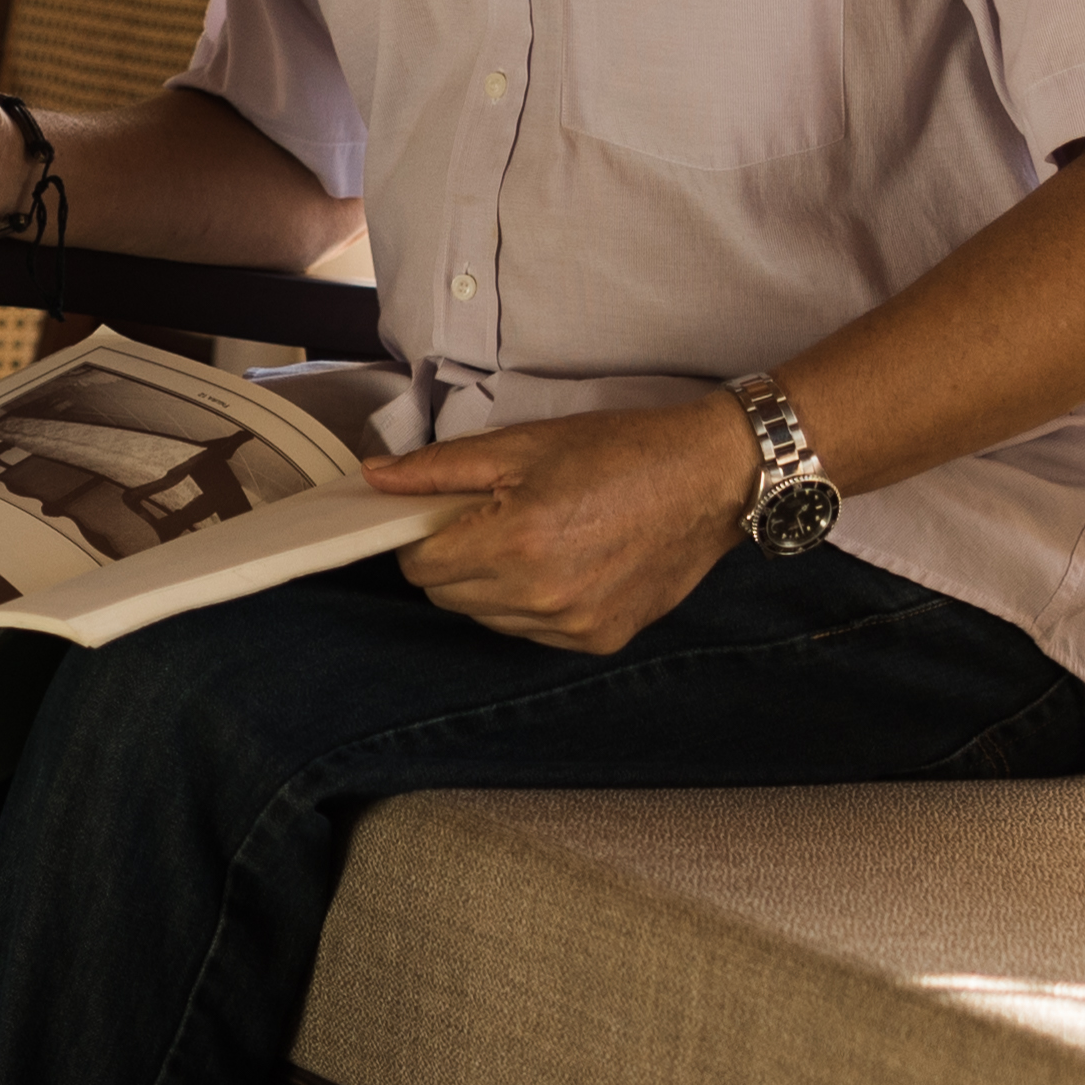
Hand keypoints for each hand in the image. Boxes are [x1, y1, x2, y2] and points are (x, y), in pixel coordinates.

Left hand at [362, 397, 756, 651]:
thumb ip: (439, 470)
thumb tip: (374, 479)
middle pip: (446, 595)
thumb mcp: (523, 445)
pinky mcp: (598, 640)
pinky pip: (530, 632)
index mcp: (515, 543)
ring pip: (486, 618)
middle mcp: (540, 596)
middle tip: (488, 519)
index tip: (441, 514)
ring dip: (488, 584)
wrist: (710, 479)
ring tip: (531, 538)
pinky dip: (529, 604)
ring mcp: (571, 626)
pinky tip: (562, 564)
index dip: (419, 536)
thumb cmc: (619, 451)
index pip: (419, 565)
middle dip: (451, 558)